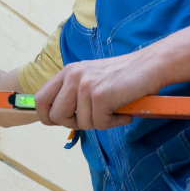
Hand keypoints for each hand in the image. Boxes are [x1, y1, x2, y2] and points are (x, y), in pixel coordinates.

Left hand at [34, 49, 162, 130]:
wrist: (149, 66)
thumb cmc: (121, 76)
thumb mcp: (89, 79)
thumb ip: (72, 93)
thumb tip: (57, 118)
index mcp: (67, 72)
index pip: (40, 99)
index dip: (47, 116)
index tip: (61, 122)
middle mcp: (73, 76)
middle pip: (56, 116)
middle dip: (74, 124)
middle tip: (93, 118)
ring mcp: (86, 85)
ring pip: (80, 123)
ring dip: (99, 123)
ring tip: (113, 110)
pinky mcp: (100, 95)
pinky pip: (100, 124)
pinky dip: (113, 122)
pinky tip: (123, 111)